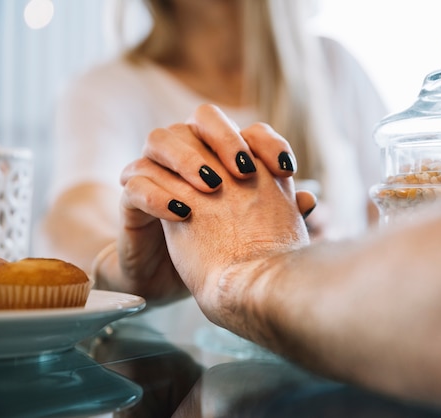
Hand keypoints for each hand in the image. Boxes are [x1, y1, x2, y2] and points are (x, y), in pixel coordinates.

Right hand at [118, 104, 314, 304]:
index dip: (267, 142)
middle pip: (200, 118)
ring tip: (211, 186)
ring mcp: (155, 172)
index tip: (286, 171)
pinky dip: (158, 194)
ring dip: (188, 159)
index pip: (245, 129)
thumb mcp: (250, 233)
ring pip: (160, 140)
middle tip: (245, 170)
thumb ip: (277, 213)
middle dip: (225, 138)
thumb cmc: (215, 250)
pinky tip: (183, 213)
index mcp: (220, 156)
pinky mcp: (131, 199)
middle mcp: (187, 155)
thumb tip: (309, 199)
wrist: (169, 280)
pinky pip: (136, 183)